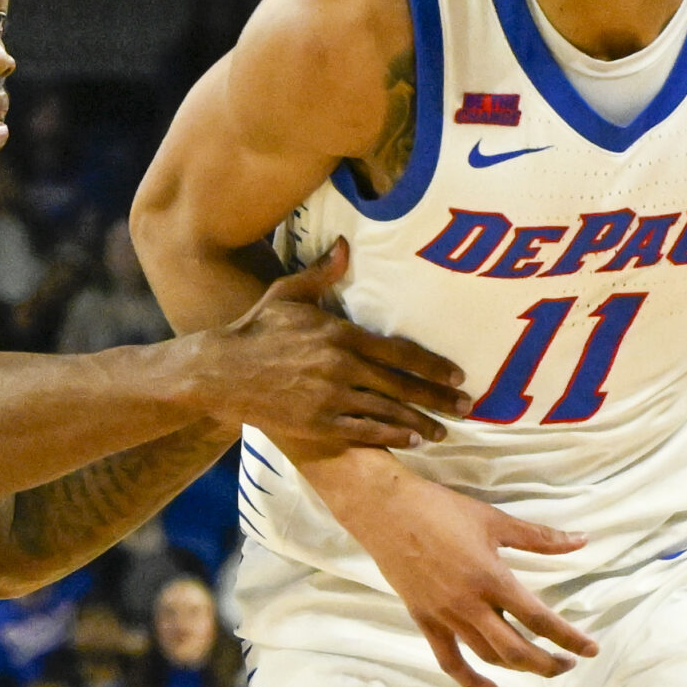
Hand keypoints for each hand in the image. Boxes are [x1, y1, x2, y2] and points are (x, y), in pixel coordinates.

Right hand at [186, 241, 470, 450]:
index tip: (457, 375)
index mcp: (339, 334)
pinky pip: (363, 433)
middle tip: (467, 407)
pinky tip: (410, 440)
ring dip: (420, 423)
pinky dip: (390, 436)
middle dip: (438, 398)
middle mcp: (340, 367)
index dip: (433, 366)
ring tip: (443, 430)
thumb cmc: (256, 329)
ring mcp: (330, 399)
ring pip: (387, 412)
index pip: (399, 352)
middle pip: (402, 386)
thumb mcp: (288, 294)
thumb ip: (322, 274)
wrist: (219, 372)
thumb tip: (344, 246)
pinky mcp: (317, 424)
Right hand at [311, 451, 597, 686]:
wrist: (386, 511)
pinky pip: (449, 660)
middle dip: (548, 663)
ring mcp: (445, 616)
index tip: (591, 650)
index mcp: (492, 578)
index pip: (539, 618)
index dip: (569, 638)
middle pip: (516, 650)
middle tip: (569, 663)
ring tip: (540, 666)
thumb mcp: (495, 520)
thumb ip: (540, 537)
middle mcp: (470, 605)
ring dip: (518, 668)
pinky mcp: (425, 620)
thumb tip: (582, 540)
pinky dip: (470, 680)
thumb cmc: (442, 510)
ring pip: (488, 657)